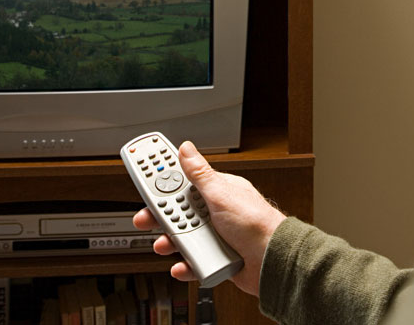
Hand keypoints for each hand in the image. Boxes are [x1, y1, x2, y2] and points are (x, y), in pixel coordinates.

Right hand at [133, 141, 285, 295]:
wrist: (272, 260)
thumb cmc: (255, 223)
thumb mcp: (221, 193)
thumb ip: (200, 174)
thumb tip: (187, 149)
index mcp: (215, 193)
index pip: (182, 181)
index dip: (162, 180)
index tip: (141, 178)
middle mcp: (213, 213)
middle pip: (176, 212)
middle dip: (160, 216)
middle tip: (145, 218)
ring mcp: (214, 236)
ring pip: (181, 238)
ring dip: (170, 243)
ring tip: (166, 245)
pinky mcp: (215, 258)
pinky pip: (193, 261)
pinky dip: (185, 264)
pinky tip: (182, 264)